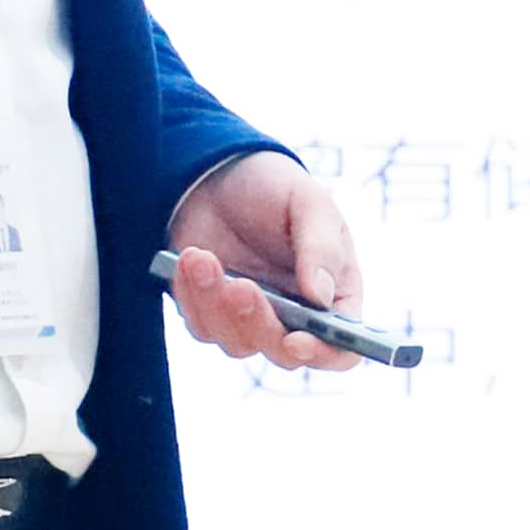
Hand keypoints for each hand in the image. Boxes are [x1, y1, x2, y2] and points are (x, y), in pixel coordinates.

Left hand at [163, 150, 364, 371]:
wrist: (224, 175)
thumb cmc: (279, 190)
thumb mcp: (310, 204)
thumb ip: (321, 248)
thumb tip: (320, 297)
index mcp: (334, 298)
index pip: (340, 349)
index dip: (323, 354)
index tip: (298, 340)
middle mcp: (296, 318)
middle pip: (282, 352)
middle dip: (258, 322)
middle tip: (241, 285)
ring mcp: (251, 319)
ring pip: (236, 342)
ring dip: (217, 304)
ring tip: (202, 258)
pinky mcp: (212, 313)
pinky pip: (200, 325)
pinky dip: (191, 295)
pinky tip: (190, 258)